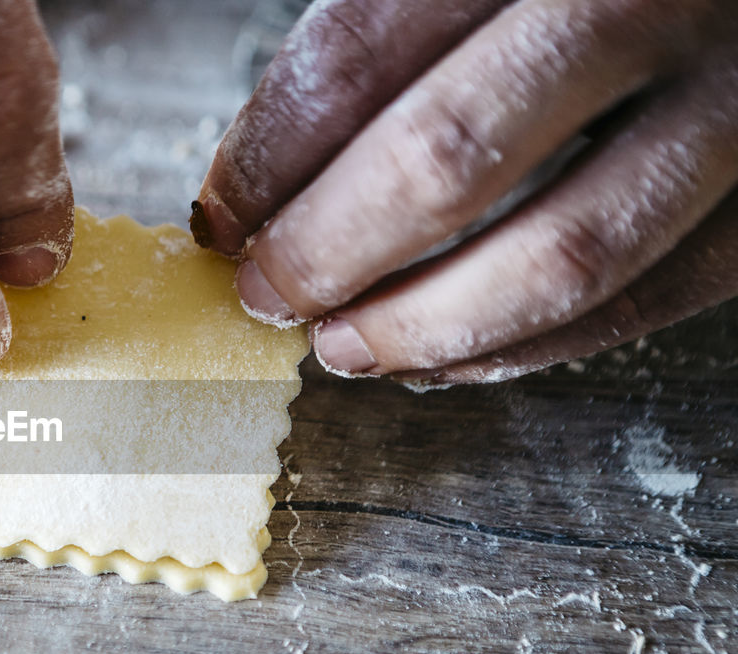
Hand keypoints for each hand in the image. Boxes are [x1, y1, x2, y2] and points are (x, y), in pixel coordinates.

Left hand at [192, 0, 737, 383]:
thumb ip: (388, 31)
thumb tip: (264, 175)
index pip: (360, 54)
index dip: (268, 155)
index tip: (223, 217)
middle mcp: (643, 4)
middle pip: (446, 158)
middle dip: (328, 250)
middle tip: (267, 295)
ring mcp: (730, 108)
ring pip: (560, 254)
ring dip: (424, 323)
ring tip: (342, 347)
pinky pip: (648, 297)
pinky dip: (531, 349)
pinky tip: (446, 359)